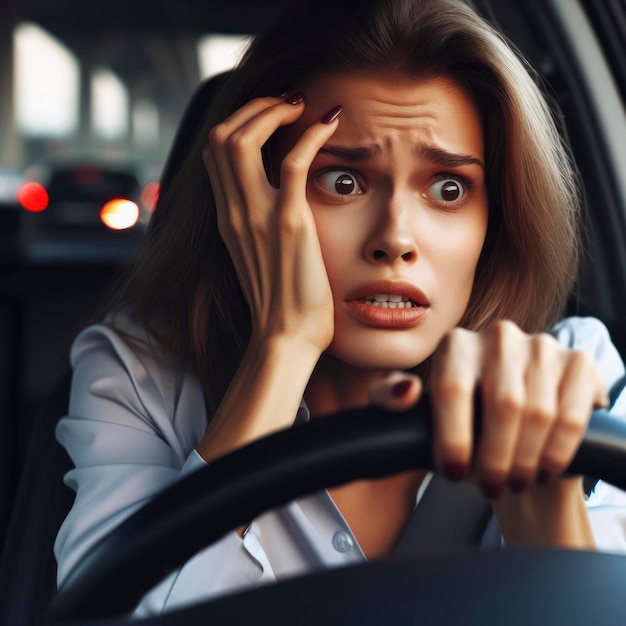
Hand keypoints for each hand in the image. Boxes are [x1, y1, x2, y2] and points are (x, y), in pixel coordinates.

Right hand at [202, 94, 339, 353]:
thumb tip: (273, 205)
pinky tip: (329, 122)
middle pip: (221, 136)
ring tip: (302, 107)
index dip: (240, 122)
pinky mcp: (288, 224)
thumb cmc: (281, 303)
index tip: (271, 116)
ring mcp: (257, 217)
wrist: (285, 338)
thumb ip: (257, 226)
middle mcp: (234, 212)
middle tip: (287, 104)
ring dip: (273, 111)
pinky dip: (310, 134)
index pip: (214, 152)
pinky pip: (291, 162)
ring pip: (243, 139)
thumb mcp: (257, 258)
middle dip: (253, 107)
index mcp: (227, 219)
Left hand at [369, 320, 608, 492]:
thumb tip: (407, 390)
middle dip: (494, 457)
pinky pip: (572, 415)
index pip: (451, 388)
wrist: (512, 431)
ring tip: (512, 481)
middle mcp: (498, 335)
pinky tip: (544, 470)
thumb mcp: (415, 413)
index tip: (452, 473)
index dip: (452, 436)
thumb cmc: (460, 424)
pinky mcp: (578, 362)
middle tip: (488, 485)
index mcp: (455, 343)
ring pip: (539, 413)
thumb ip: (389, 399)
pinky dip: (557, 453)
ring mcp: (541, 345)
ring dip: (525, 460)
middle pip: (502, 403)